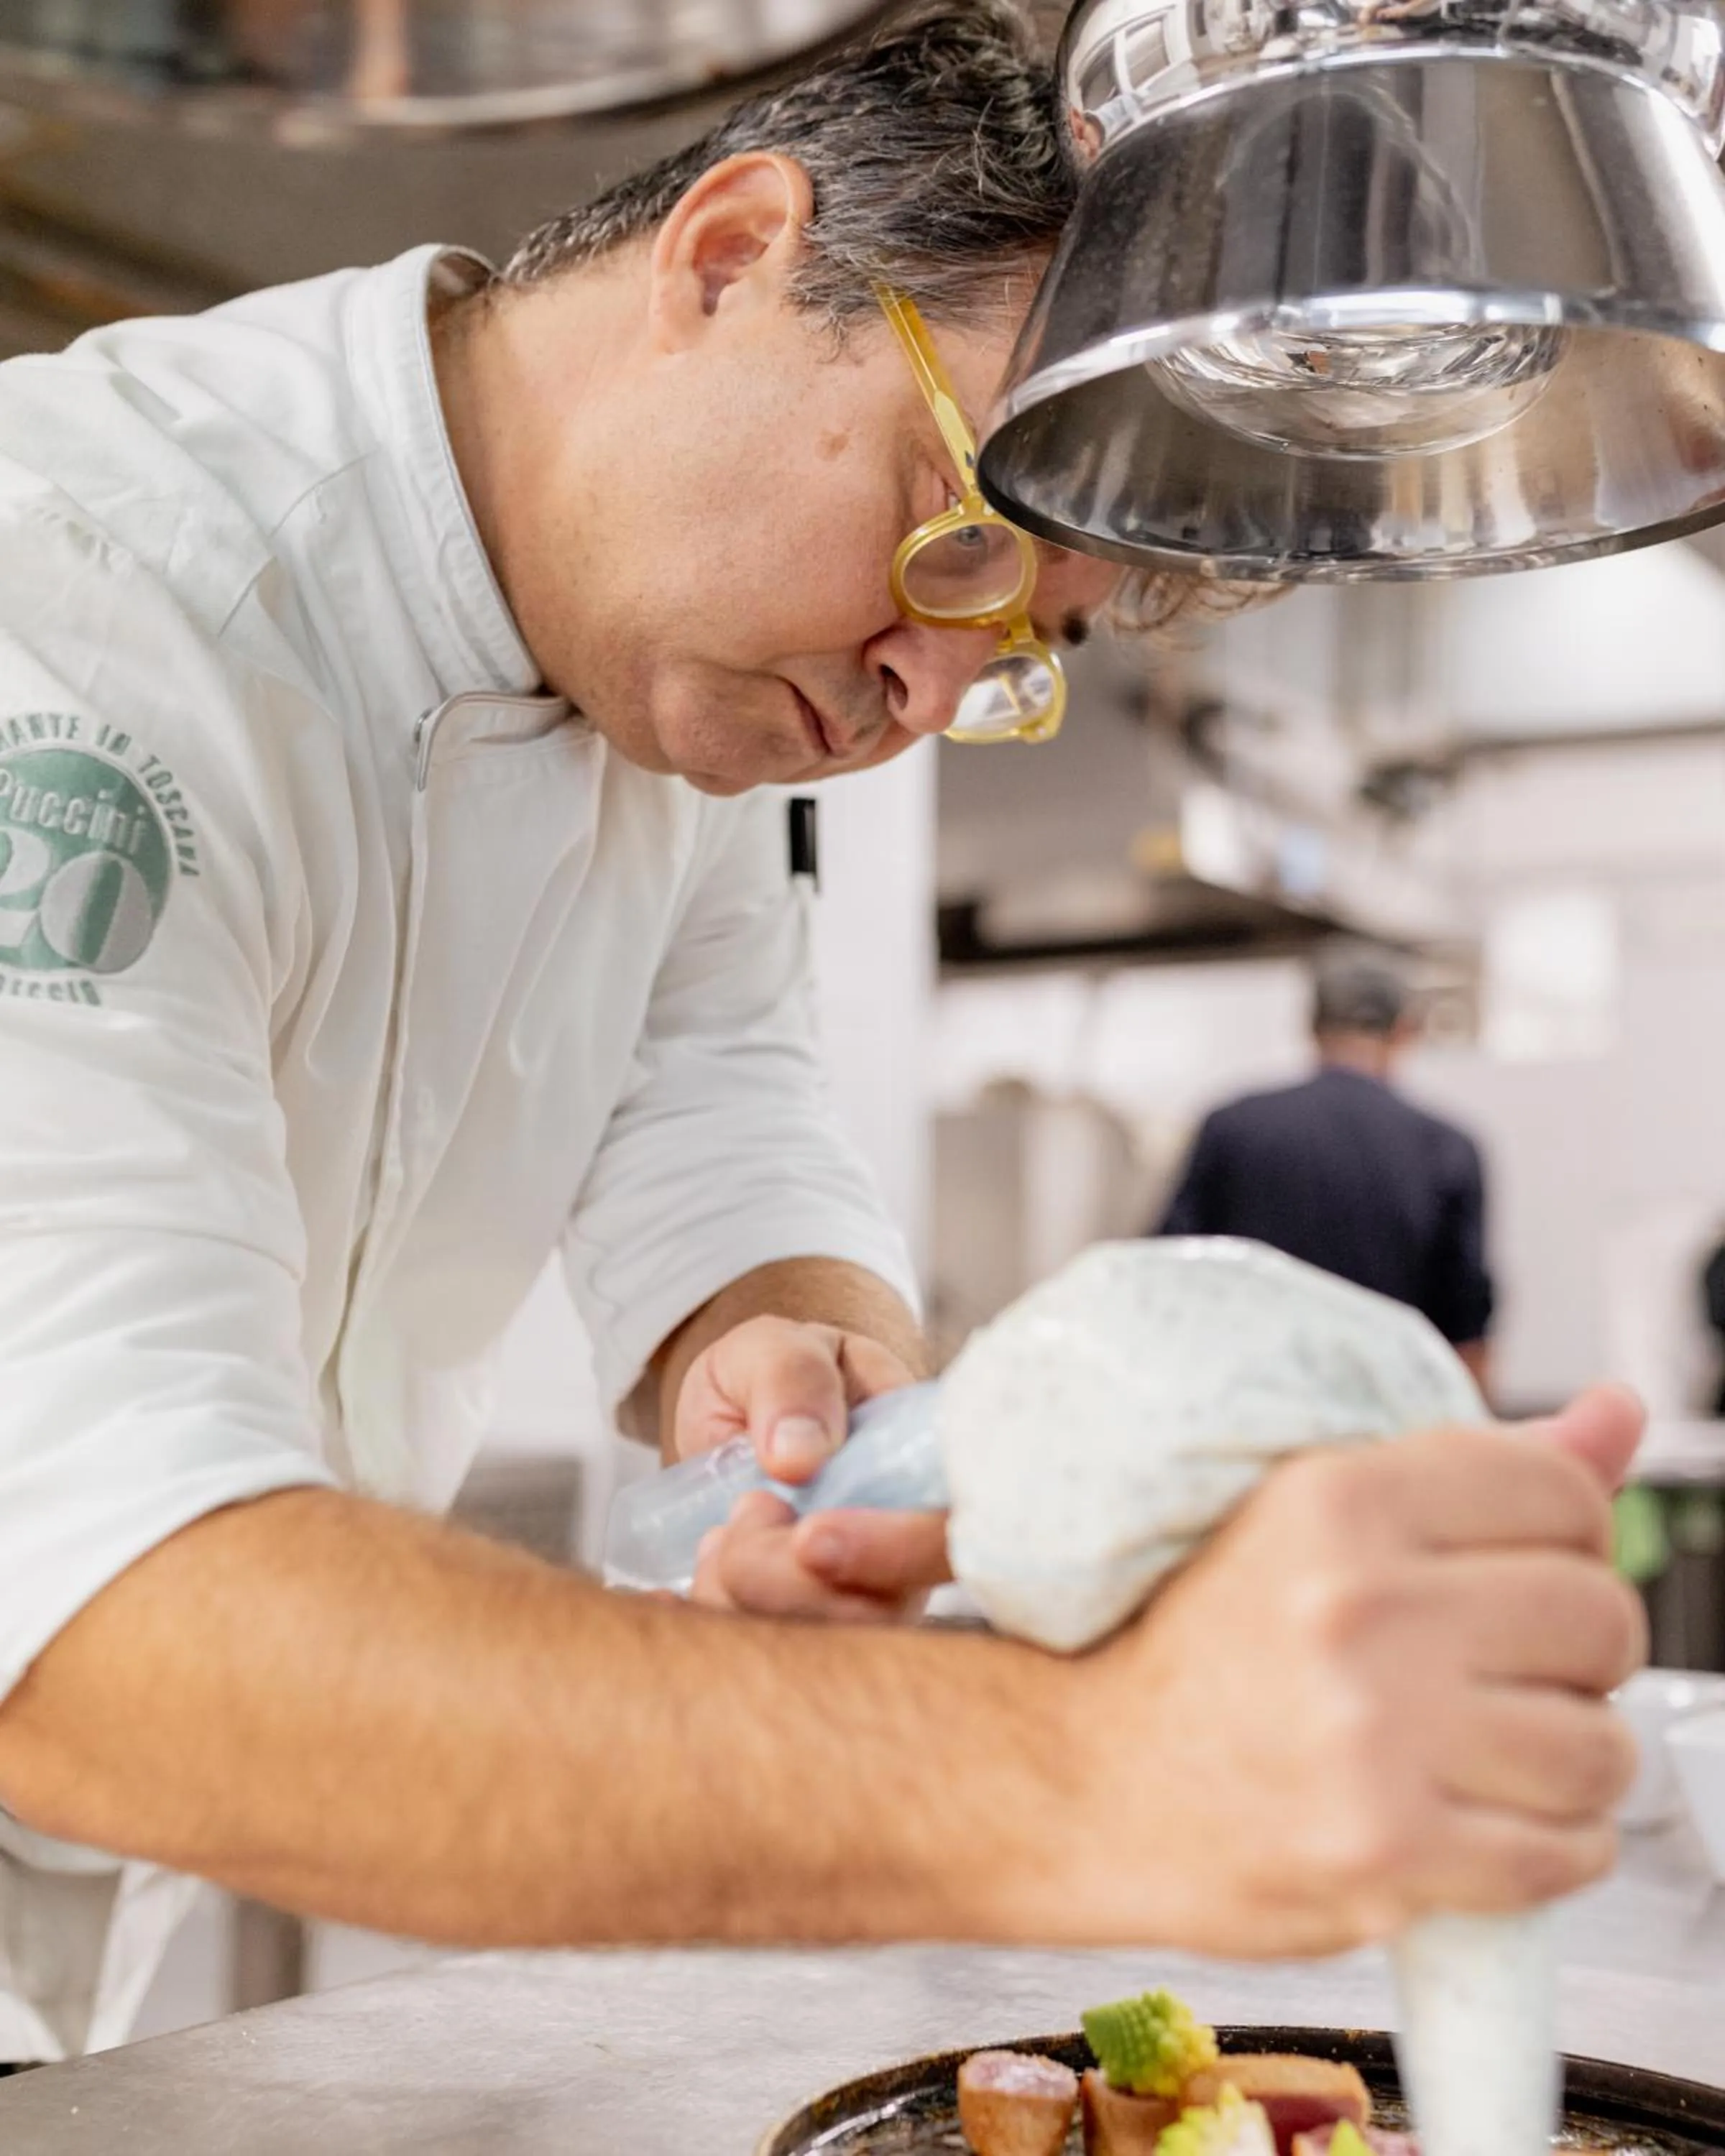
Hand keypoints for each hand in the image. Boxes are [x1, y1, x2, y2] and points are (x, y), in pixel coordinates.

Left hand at [674, 1316, 951, 1622]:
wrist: (735, 1414)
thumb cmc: (775, 1374)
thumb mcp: (776, 1347)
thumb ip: (793, 1378)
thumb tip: (799, 1455)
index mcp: (926, 1464)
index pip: (947, 1531)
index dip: (890, 1551)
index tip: (808, 1538)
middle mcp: (907, 1544)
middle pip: (882, 1609)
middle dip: (790, 1583)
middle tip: (744, 1512)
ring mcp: (861, 1593)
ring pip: (818, 1642)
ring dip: (741, 1596)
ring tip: (719, 1533)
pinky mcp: (801, 1625)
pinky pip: (759, 1655)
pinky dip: (701, 1621)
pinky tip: (663, 1597)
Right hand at [1049, 1386, 1647, 1958]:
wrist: (1083, 1774)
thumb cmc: (1197, 1646)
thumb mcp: (1313, 1517)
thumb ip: (1480, 1470)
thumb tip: (1616, 1417)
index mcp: (1337, 1499)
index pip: (1564, 1495)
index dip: (1568, 1541)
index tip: (1525, 1572)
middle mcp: (1357, 1607)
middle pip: (1599, 1619)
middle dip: (1578, 1654)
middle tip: (1512, 1669)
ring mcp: (1375, 1736)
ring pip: (1600, 1747)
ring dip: (1571, 1759)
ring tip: (1495, 1749)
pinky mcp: (1388, 1855)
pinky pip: (1567, 1854)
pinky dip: (1552, 1846)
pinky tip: (1485, 1819)